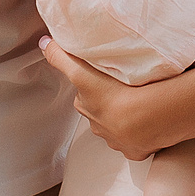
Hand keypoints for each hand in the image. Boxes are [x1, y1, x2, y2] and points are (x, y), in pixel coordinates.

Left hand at [39, 39, 174, 159]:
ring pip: (118, 126)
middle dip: (110, 102)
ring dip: (126, 117)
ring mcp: (117, 140)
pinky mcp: (134, 152)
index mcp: (86, 107)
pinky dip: (140, 133)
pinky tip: (150, 123)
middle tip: (126, 87)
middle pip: (101, 111)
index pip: (86, 93)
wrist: (148, 118)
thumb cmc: (116, 94)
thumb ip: (61, 58)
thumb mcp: (82, 73)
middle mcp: (97, 126)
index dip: (94, 85)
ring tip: (142, 103)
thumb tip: (43, 43)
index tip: (105, 79)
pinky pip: (136, 141)